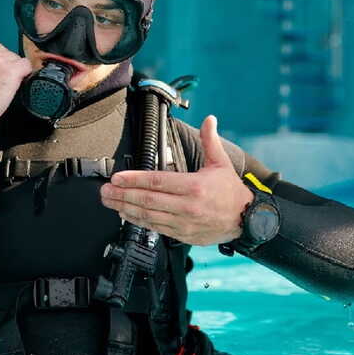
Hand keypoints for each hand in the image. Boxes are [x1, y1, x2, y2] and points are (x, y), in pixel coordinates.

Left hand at [99, 115, 254, 244]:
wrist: (248, 220)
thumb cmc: (231, 192)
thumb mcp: (221, 163)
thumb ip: (210, 141)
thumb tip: (209, 120)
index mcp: (195, 187)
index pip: (157, 181)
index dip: (134, 180)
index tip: (118, 177)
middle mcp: (187, 206)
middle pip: (147, 200)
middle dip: (122, 195)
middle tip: (105, 190)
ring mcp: (183, 222)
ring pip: (148, 216)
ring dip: (125, 208)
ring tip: (110, 202)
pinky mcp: (182, 234)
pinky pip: (155, 228)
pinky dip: (138, 221)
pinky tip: (126, 215)